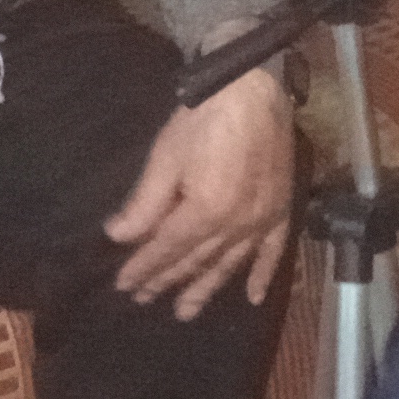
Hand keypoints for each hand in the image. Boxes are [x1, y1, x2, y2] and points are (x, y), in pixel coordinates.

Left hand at [105, 64, 293, 320]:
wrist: (253, 87)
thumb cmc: (203, 118)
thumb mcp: (166, 157)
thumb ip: (145, 203)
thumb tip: (118, 237)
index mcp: (205, 211)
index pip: (168, 249)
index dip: (144, 268)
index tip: (124, 285)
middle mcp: (236, 225)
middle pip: (196, 260)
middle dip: (168, 280)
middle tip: (145, 299)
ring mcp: (262, 220)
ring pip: (230, 263)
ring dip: (207, 287)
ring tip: (186, 311)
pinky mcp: (280, 209)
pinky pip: (273, 251)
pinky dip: (264, 275)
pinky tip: (253, 297)